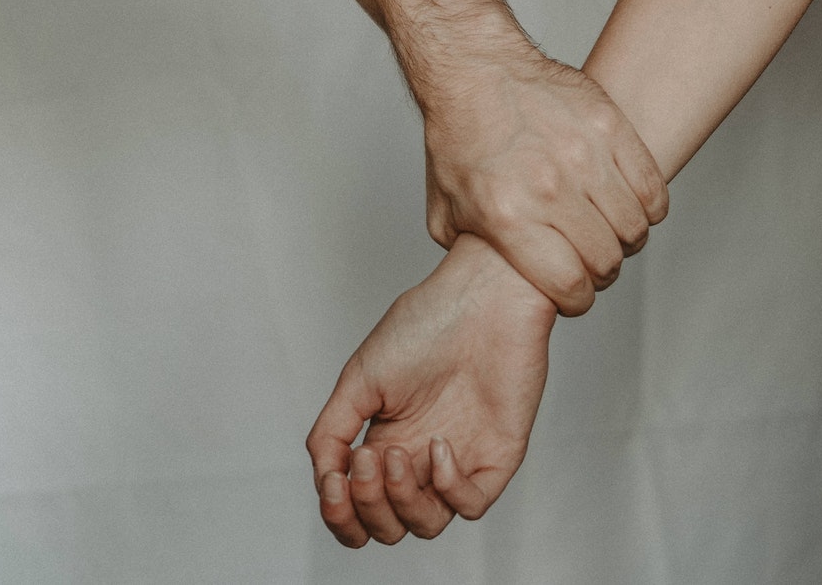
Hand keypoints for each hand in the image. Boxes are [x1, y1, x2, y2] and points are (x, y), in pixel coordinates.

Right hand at [307, 234, 556, 546]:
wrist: (483, 296)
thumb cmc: (426, 323)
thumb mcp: (360, 377)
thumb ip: (331, 431)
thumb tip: (324, 478)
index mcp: (386, 441)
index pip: (358, 508)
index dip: (340, 514)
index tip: (334, 482)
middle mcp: (421, 459)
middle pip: (388, 525)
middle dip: (368, 508)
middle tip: (367, 460)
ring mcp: (459, 461)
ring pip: (426, 524)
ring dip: (403, 503)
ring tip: (399, 455)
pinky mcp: (497, 457)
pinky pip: (471, 505)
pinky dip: (449, 489)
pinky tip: (440, 446)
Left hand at [423, 48, 667, 315]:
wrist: (475, 70)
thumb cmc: (459, 137)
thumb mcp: (446, 210)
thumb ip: (473, 254)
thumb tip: (496, 283)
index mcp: (508, 217)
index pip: (569, 285)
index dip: (577, 299)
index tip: (575, 292)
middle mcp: (549, 189)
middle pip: (606, 259)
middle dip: (601, 272)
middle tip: (592, 261)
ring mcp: (584, 155)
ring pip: (634, 227)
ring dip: (626, 238)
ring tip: (610, 230)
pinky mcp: (610, 127)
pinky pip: (652, 188)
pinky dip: (648, 206)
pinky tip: (630, 203)